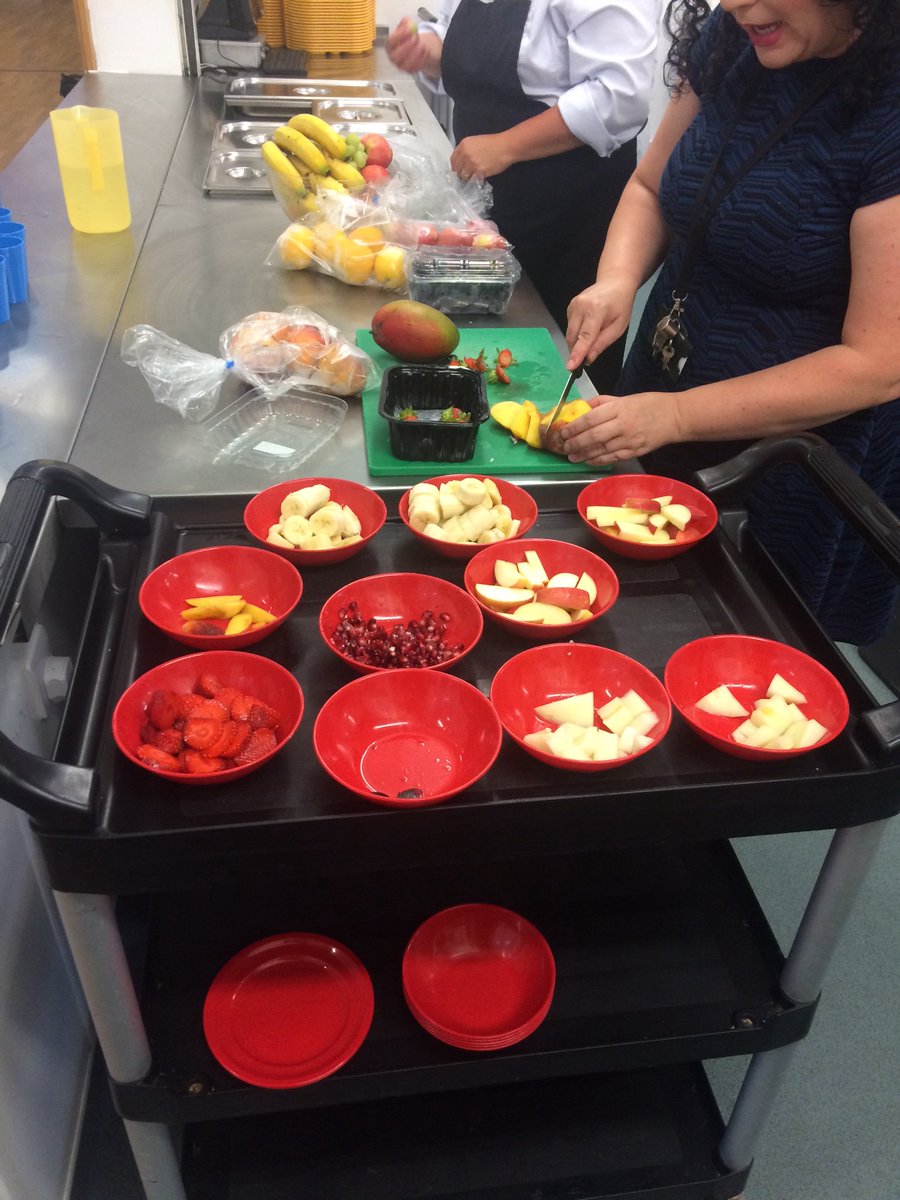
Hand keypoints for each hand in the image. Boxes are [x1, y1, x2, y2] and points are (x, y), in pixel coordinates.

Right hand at [386, 17, 432, 73]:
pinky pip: (416, 67)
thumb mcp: (405, 25)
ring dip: (417, 53)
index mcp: (389, 45)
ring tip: (422, 44)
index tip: (410, 30)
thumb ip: (406, 22)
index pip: (391, 41)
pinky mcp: (408, 71)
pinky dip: (423, 59)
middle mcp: (392, 57)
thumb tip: (409, 23)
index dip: (400, 35)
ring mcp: (400, 66)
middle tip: (416, 39)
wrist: (413, 48)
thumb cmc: (407, 36)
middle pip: (397, 54)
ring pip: (408, 62)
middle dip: (408, 46)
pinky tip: (425, 52)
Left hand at [450, 134, 513, 182]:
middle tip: (466, 174)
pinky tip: (480, 176)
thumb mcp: (476, 142)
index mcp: (463, 145)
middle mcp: (465, 154)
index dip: (455, 166)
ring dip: (468, 177)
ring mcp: (472, 164)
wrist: (505, 147)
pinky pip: (473, 180)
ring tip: (474, 175)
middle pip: (457, 169)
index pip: (453, 160)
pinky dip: (475, 179)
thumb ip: (467, 150)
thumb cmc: (493, 143)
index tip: (458, 169)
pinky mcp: (479, 172)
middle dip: (460, 173)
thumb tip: (462, 160)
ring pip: (464, 176)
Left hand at [560, 392, 682, 465]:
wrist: (676, 417)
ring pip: (600, 450)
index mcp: (619, 408)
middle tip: (563, 447)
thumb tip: (582, 407)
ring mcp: (629, 440)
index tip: (562, 432)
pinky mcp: (635, 451)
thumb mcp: (625, 397)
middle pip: (592, 436)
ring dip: (583, 454)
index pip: (590, 419)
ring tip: (571, 456)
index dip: (573, 428)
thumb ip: (603, 403)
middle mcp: (622, 424)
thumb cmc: (650, 404)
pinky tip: (588, 460)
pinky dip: (598, 460)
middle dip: (575, 443)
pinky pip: (612, 457)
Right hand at [564, 277, 635, 371]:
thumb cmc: (621, 305)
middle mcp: (580, 306)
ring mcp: (573, 305)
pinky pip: (569, 327)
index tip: (570, 367)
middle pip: (573, 337)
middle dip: (577, 351)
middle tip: (585, 360)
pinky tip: (587, 328)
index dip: (577, 353)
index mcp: (596, 311)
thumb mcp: (618, 327)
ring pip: (569, 334)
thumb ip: (602, 343)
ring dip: (577, 343)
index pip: (584, 337)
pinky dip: (576, 334)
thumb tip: (588, 358)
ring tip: (591, 339)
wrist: (614, 282)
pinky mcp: (569, 307)